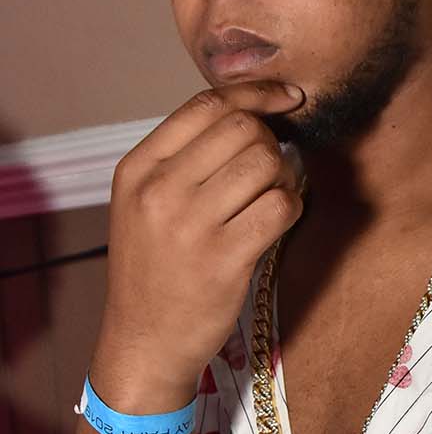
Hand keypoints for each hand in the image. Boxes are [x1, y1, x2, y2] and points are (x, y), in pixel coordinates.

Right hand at [96, 80, 305, 401]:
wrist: (144, 340)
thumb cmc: (153, 268)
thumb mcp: (143, 203)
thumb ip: (183, 158)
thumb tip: (252, 113)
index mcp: (138, 168)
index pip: (206, 105)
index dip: (256, 93)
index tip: (286, 98)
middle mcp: (160, 190)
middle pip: (242, 129)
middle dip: (271, 140)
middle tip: (271, 166)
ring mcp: (191, 225)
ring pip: (266, 164)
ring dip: (282, 175)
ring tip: (270, 197)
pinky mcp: (226, 258)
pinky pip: (281, 206)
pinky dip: (292, 206)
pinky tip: (278, 219)